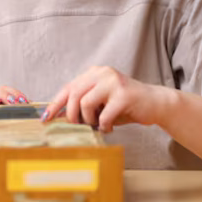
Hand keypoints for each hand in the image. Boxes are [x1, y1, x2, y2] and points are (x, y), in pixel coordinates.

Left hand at [41, 66, 172, 132]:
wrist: (155, 103)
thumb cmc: (125, 106)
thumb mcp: (101, 103)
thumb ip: (83, 106)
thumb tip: (60, 118)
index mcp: (94, 73)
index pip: (68, 88)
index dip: (55, 104)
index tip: (45, 118)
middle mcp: (102, 73)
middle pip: (74, 94)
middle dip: (72, 115)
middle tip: (78, 127)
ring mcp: (113, 82)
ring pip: (86, 103)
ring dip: (89, 120)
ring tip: (97, 125)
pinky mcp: (124, 94)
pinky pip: (104, 115)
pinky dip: (104, 126)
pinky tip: (110, 127)